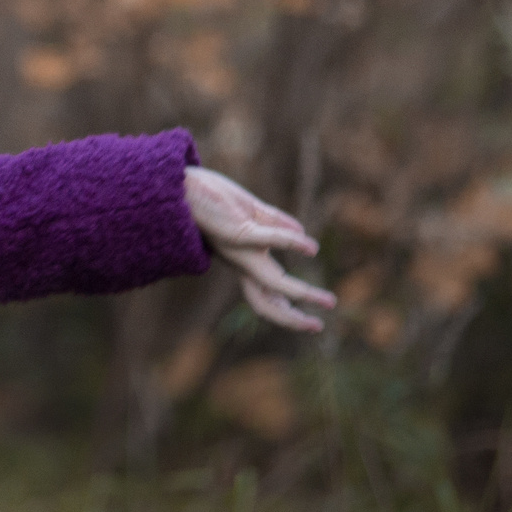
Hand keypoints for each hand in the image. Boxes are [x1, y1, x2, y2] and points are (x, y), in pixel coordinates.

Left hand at [184, 164, 336, 332]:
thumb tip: (303, 233)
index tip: (311, 319)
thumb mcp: (252, 212)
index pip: (267, 294)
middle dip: (292, 319)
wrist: (182, 183)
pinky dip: (291, 243)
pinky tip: (311, 248)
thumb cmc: (212, 197)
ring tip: (329, 301)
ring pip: (273, 283)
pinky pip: (269, 240)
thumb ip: (277, 223)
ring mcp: (239, 250)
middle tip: (318, 328)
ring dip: (303, 293)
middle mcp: (240, 262)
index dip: (288, 309)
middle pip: (265, 303)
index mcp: (244, 260)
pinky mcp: (238, 231)